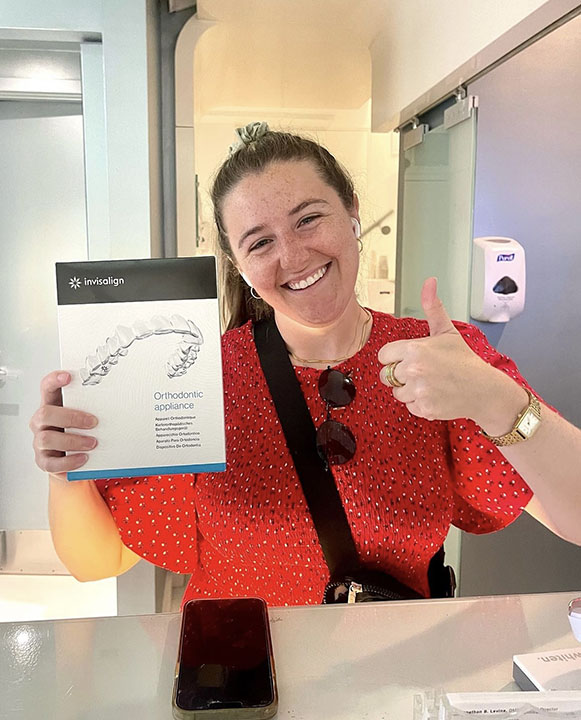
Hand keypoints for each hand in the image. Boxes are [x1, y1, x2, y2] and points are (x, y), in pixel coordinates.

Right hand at [30, 371, 97, 475]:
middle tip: (93, 422)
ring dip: (73, 441)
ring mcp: (40, 442)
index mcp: (51, 406)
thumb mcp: (85, 416)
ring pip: (46, 439)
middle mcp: (42, 423)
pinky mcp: (44, 461)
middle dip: (71, 417)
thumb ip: (92, 407)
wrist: (77, 460)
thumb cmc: (82, 432)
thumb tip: (118, 398)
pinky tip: (83, 458)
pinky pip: (51, 463)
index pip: (46, 387)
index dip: (53, 380)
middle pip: (44, 413)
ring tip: (92, 443)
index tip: (68, 376)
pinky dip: (69, 461)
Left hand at [378, 277, 498, 421]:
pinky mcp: (424, 408)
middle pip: (386, 375)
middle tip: (423, 372)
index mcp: (414, 349)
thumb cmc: (464, 360)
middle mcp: (413, 369)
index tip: (408, 359)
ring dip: (410, 391)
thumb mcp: (447, 331)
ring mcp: (418, 390)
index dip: (394, 358)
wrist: (483, 389)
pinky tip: (435, 395)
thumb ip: (433, 307)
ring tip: (430, 383)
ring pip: (397, 393)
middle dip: (401, 375)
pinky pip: (409, 406)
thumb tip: (430, 281)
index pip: (383, 356)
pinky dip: (420, 404)